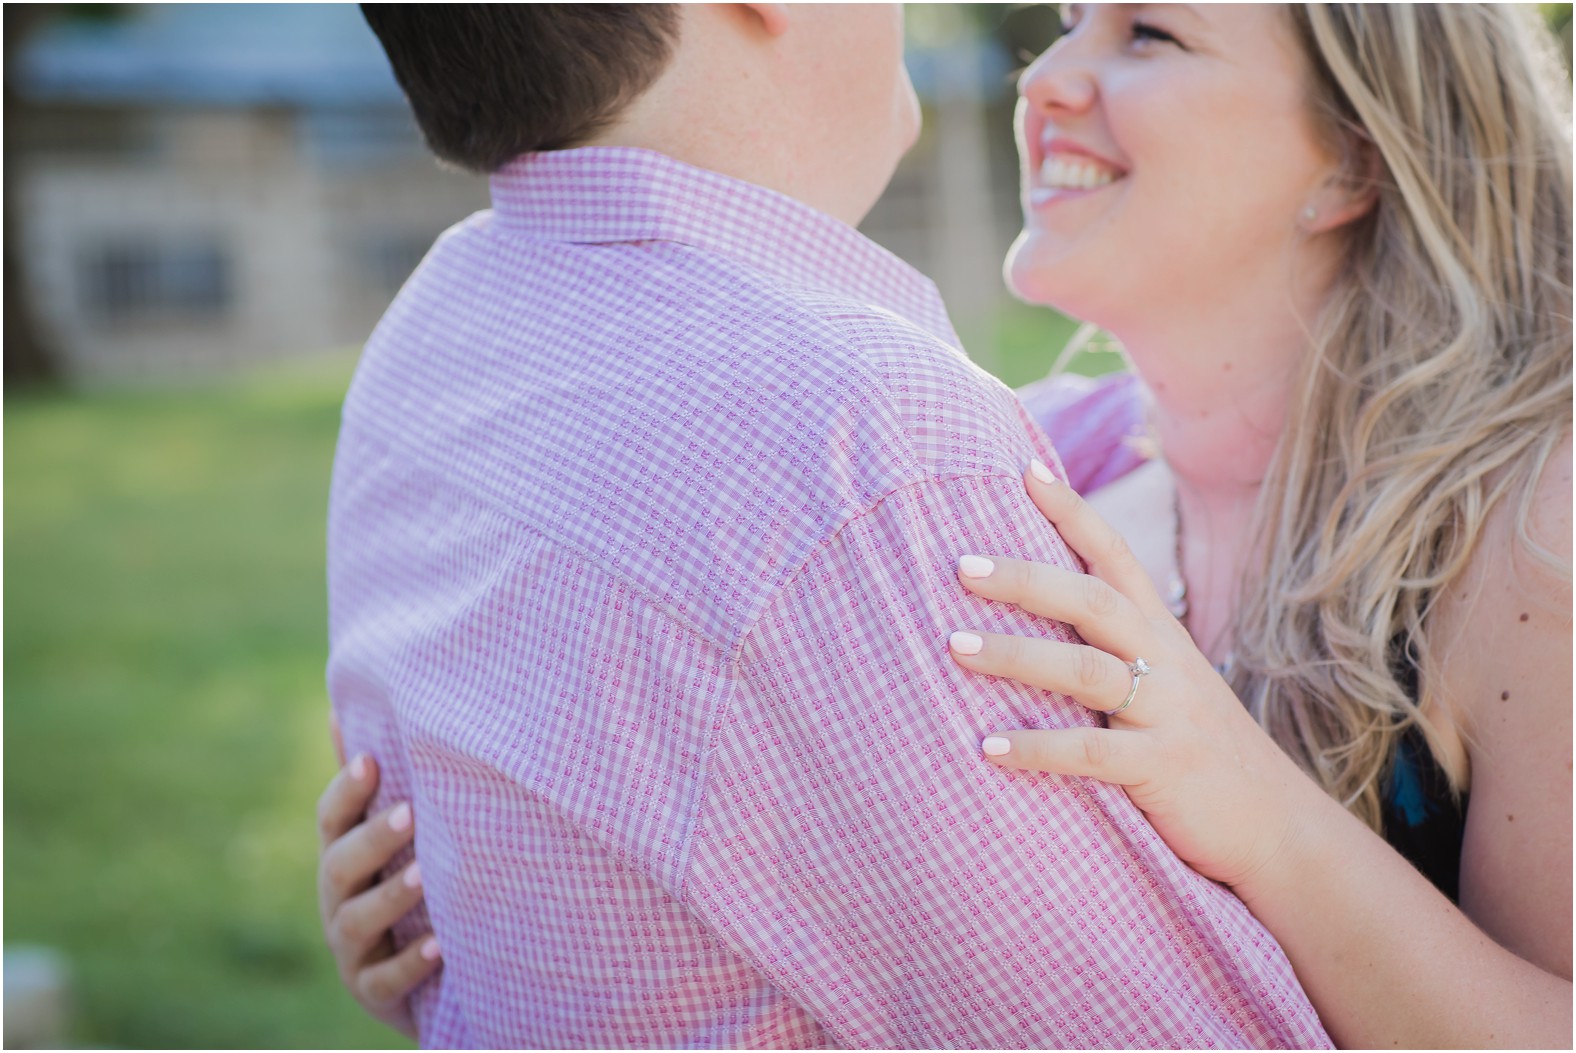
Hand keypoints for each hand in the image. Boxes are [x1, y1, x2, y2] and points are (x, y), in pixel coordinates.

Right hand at [318, 715, 439, 1037]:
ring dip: (390, 898)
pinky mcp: (371, 990)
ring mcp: (351, 947)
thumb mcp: (383, 836)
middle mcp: (337, 898)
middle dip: (372, 839)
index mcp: (341, 854)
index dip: (347, 790)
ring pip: (357, 921)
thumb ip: (366, 784)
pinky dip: (410, 964)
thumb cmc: (399, 882)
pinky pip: (386, 979)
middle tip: (410, 813)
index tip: (373, 761)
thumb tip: (341, 706)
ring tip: (426, 875)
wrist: (416, 973)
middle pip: (341, 865)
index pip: (332, 819)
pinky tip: (440, 946)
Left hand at [947, 462, 1317, 890]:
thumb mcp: (1168, 686)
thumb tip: (1042, 620)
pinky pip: (1092, 753)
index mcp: (1162, 633)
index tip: (1024, 469)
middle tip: (960, 565)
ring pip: (1085, 670)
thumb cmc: (1202, 753)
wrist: (1279, 826)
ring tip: (954, 648)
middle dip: (1025, 577)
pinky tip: (988, 748)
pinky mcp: (1163, 768)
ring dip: (1015, 656)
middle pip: (1092, 600)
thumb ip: (1118, 651)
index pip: (1115, 555)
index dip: (1072, 511)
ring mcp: (1168, 712)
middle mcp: (1167, 660)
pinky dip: (1037, 748)